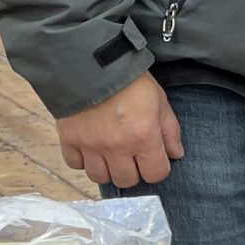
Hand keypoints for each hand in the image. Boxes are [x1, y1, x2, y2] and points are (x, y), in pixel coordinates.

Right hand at [57, 72, 182, 188]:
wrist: (91, 63)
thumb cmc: (130, 82)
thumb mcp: (159, 101)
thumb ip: (169, 130)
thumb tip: (176, 154)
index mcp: (144, 137)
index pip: (155, 174)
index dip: (157, 169)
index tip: (153, 159)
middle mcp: (117, 147)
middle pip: (126, 181)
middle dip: (132, 172)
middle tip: (131, 157)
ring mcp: (91, 146)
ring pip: (99, 178)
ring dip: (107, 169)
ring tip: (110, 155)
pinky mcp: (69, 140)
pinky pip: (75, 165)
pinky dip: (83, 160)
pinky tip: (89, 148)